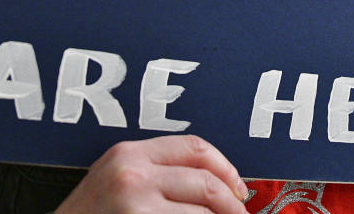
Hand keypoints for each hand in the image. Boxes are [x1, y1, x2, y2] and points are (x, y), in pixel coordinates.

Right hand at [55, 135, 249, 213]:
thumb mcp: (115, 179)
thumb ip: (156, 171)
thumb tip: (213, 182)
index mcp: (130, 154)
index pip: (195, 147)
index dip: (226, 167)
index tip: (237, 186)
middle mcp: (133, 174)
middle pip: (205, 181)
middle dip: (231, 202)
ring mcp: (135, 205)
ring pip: (202, 212)